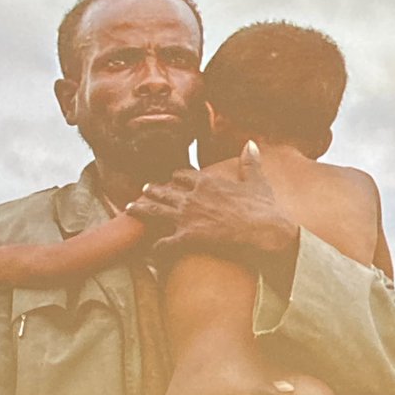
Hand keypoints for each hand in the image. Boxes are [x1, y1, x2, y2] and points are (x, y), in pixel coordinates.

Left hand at [126, 141, 297, 278]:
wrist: (265, 230)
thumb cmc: (263, 208)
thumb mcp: (257, 180)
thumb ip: (250, 162)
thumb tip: (251, 143)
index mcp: (207, 182)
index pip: (183, 175)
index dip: (175, 177)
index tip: (170, 178)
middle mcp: (192, 196)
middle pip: (164, 191)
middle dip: (152, 190)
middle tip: (142, 190)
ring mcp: (187, 217)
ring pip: (156, 211)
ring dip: (141, 210)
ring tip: (130, 208)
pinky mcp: (188, 237)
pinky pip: (164, 243)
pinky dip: (156, 248)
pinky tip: (150, 251)